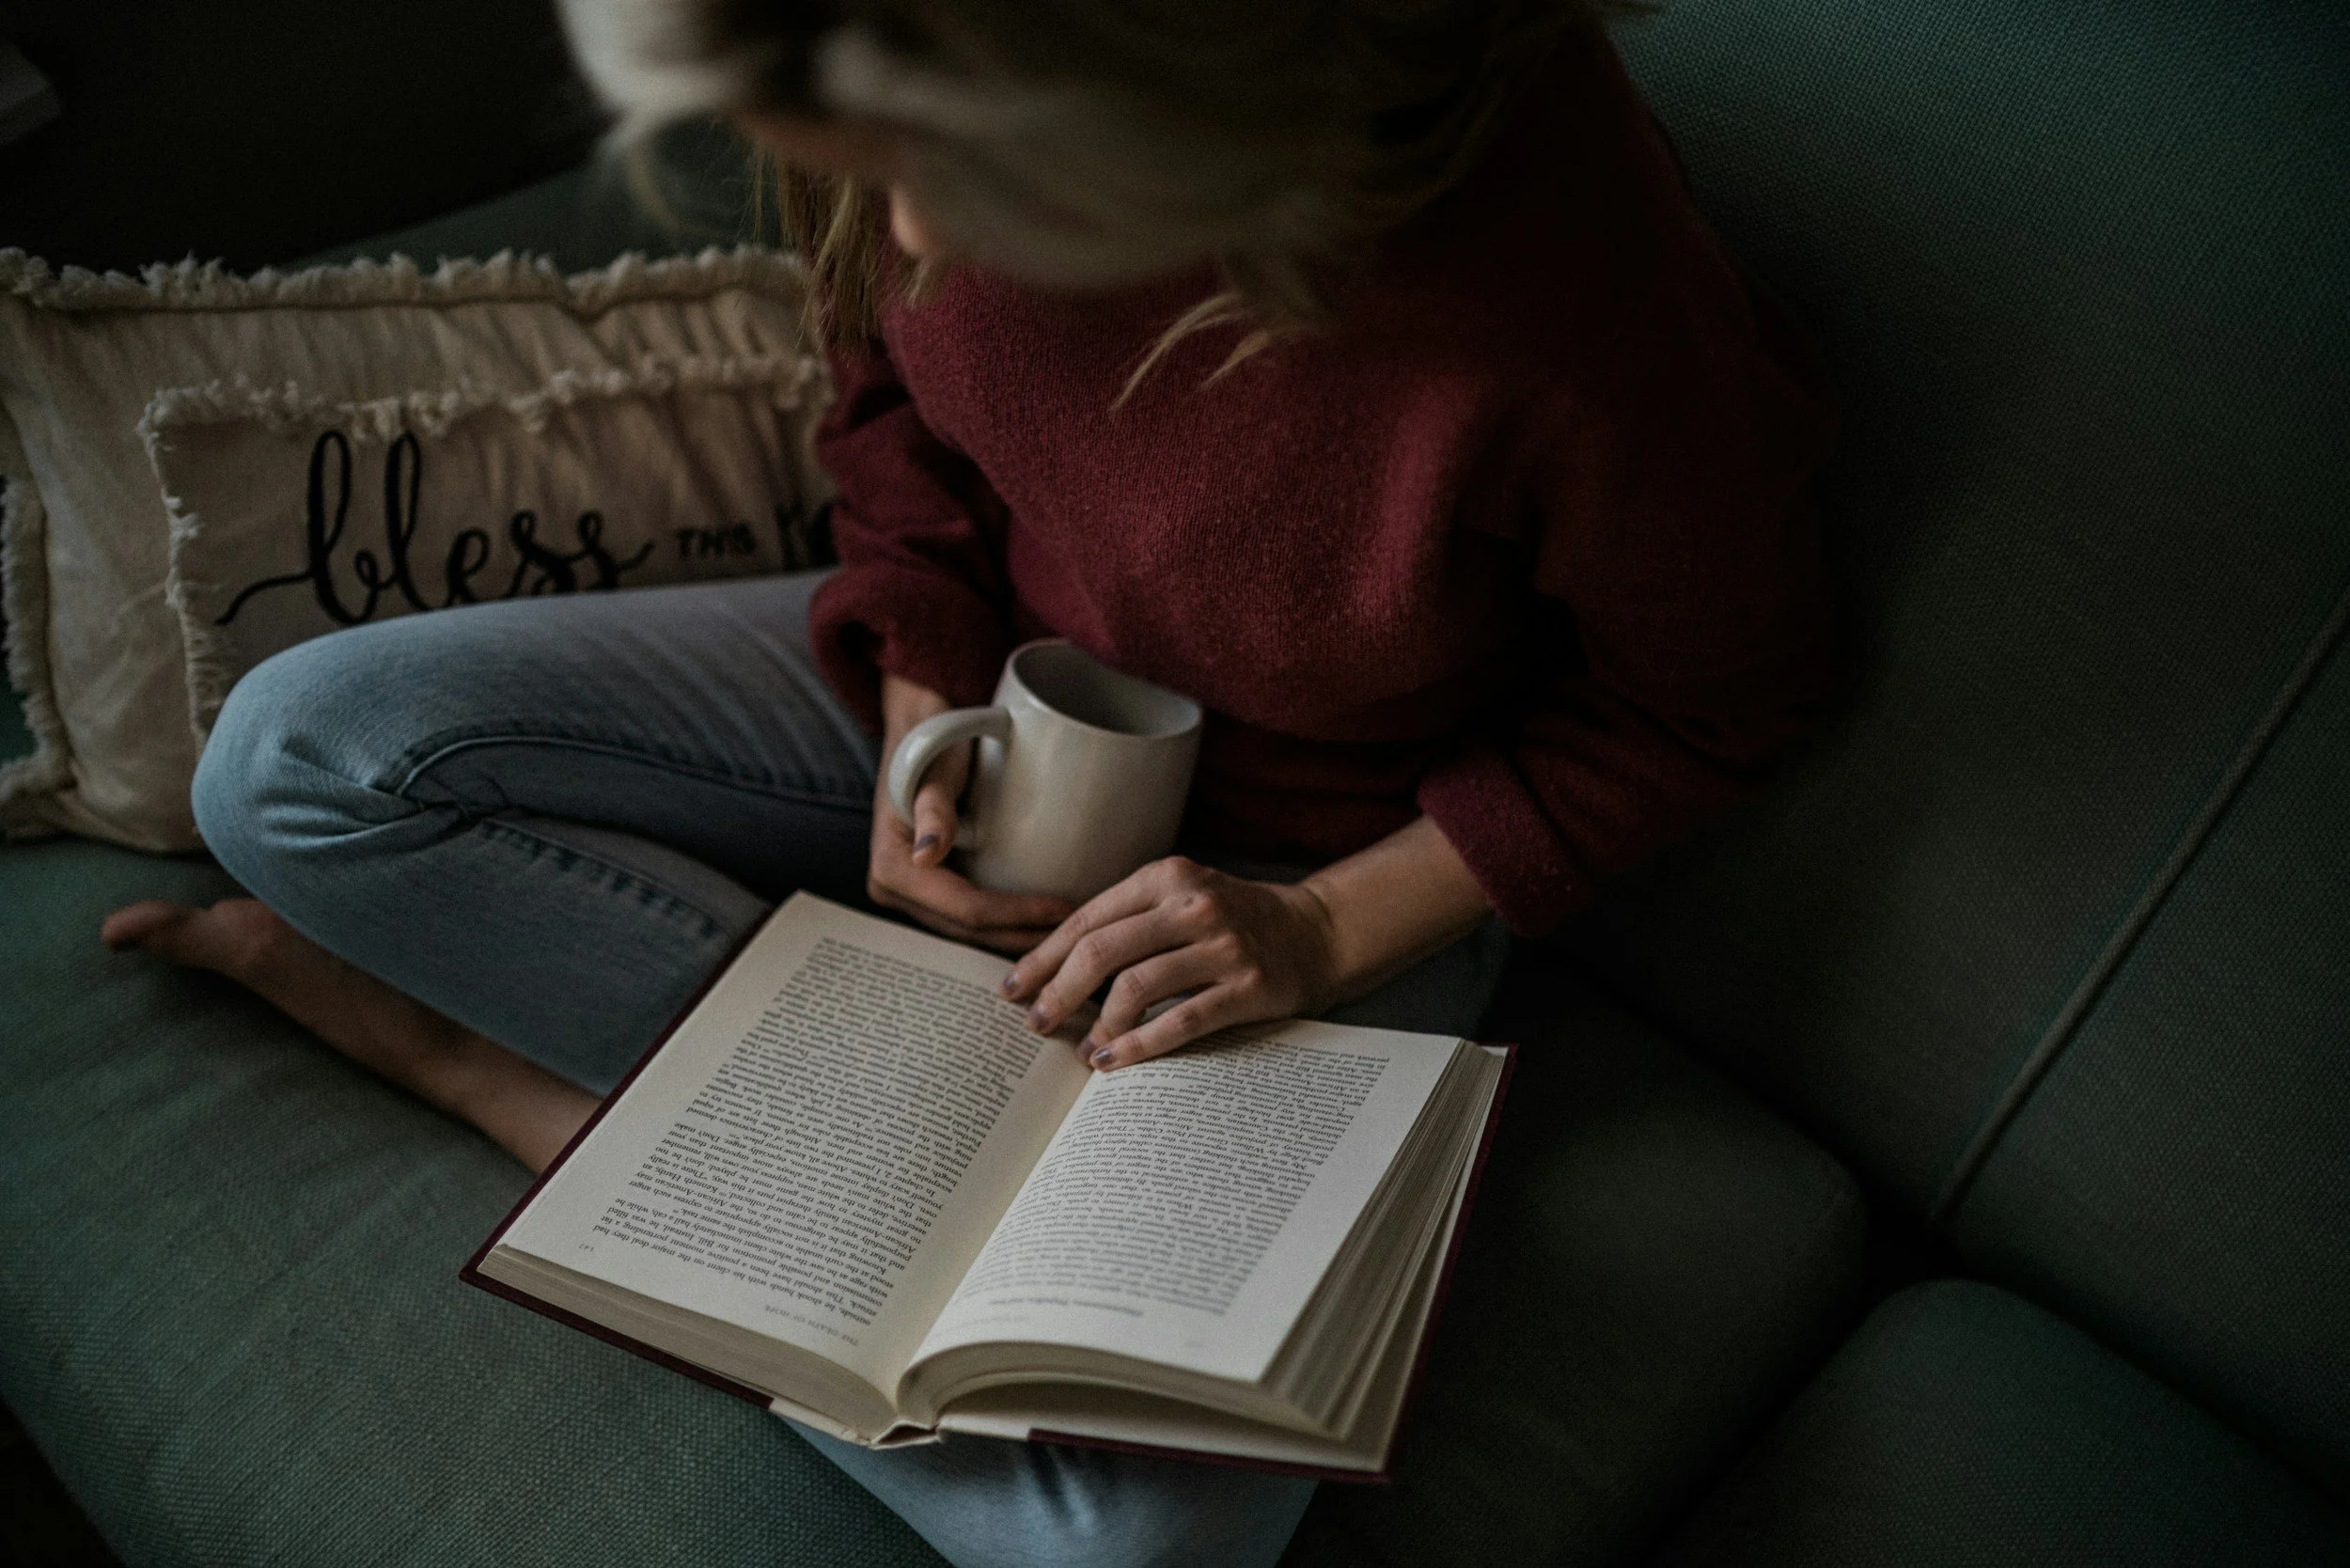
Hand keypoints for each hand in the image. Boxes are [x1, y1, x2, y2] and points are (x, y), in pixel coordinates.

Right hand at [868, 672, 1074, 951]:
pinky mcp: (929, 889)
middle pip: (967, 930)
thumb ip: (932, 810)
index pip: (964, 908)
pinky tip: (1037, 922)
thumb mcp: (932, 770)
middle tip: (1073, 935)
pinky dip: (1003, 922)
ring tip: (1063, 935)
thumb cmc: (931, 743)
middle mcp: (895, 891)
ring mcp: (911, 894)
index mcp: (892, 869)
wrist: (922, 730)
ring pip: (969, 932)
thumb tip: (925, 856)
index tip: (1061, 911)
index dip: (1015, 915)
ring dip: (1014, 936)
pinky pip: (968, 917)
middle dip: (1019, 936)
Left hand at [1001, 856, 1342, 1069]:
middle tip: (1037, 1023)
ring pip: (1135, 988)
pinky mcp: (1247, 988)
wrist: (1319, 932)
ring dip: (1098, 1025)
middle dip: (1058, 993)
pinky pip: (1179, 1021)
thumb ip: (1130, 919)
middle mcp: (1192, 905)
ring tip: (1083, 1049)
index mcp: (1167, 877)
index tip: (1014, 988)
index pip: (1086, 920)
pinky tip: (1114, 1061)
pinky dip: (1139, 1045)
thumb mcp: (1183, 897)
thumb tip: (1053, 965)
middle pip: (1101, 952)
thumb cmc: (1236, 922)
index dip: (1043, 957)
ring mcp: (1222, 947)